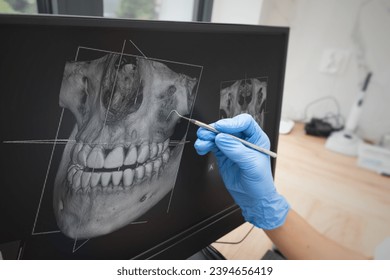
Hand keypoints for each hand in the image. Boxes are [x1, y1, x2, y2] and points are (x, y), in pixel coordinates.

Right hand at [194, 114, 288, 229]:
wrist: (253, 198)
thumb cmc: (260, 182)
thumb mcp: (251, 165)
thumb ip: (236, 150)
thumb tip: (221, 138)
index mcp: (256, 138)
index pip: (244, 123)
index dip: (232, 123)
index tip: (221, 128)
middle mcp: (244, 140)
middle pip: (227, 127)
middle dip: (215, 129)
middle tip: (206, 134)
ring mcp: (232, 147)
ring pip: (217, 136)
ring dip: (207, 137)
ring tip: (201, 143)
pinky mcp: (223, 155)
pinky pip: (212, 145)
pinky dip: (205, 145)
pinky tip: (201, 148)